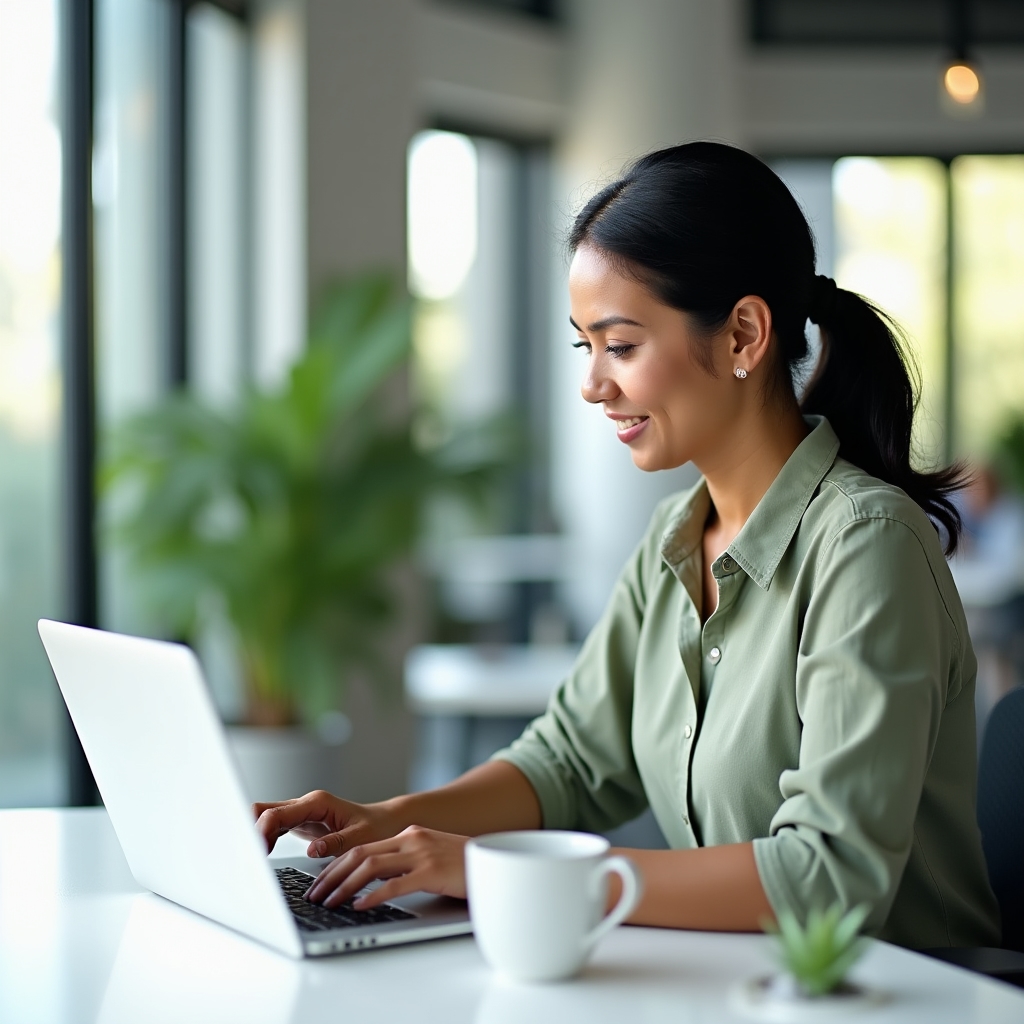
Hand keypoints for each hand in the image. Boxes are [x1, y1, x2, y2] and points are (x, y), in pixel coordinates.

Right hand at [253, 789, 398, 857]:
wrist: (385, 822)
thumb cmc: (377, 827)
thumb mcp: (361, 838)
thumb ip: (336, 842)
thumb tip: (313, 851)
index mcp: (317, 803)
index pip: (277, 813)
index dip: (260, 830)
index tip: (254, 850)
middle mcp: (306, 804)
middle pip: (264, 810)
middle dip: (250, 830)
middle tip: (245, 856)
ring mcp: (301, 812)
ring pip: (266, 816)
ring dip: (255, 835)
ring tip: (250, 859)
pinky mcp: (300, 822)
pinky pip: (274, 826)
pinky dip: (264, 838)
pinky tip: (261, 854)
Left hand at [303, 825, 468, 909]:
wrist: (498, 861)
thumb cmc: (465, 865)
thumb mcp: (431, 857)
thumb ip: (405, 863)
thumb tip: (374, 881)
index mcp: (410, 834)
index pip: (362, 847)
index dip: (336, 866)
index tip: (320, 883)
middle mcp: (412, 839)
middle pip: (360, 854)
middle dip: (332, 876)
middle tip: (315, 894)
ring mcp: (422, 853)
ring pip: (370, 867)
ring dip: (345, 886)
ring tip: (330, 902)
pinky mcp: (432, 871)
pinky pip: (395, 884)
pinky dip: (373, 896)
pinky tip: (360, 906)